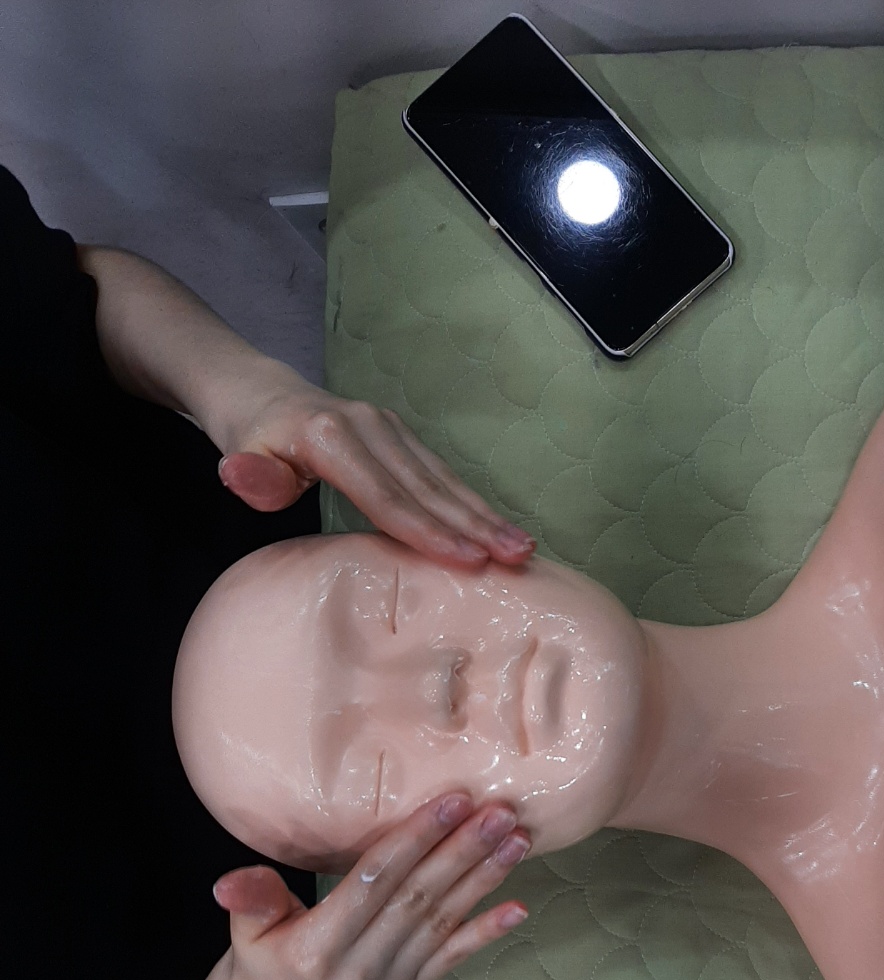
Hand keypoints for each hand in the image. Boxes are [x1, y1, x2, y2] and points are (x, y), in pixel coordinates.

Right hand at [211, 793, 530, 979]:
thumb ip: (250, 898)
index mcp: (317, 947)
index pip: (375, 882)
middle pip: (419, 899)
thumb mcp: (245, 926)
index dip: (415, 839)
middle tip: (500, 812)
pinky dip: (487, 932)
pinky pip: (454, 959)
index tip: (452, 800)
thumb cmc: (260, 955)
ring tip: (516, 840)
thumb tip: (228, 883)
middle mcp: (359, 970)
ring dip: (484, 879)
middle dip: (463, 851)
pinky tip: (519, 908)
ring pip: (443, 923)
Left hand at [216, 376, 534, 567]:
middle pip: (427, 487)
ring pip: (443, 479)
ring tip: (522, 548)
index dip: (427, 530)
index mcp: (331, 437)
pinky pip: (440, 474)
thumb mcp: (238, 455)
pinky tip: (499, 528)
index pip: (385, 495)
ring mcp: (390, 428)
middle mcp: (370, 427)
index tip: (465, 559)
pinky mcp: (401, 436)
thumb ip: (250, 476)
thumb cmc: (250, 436)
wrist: (261, 392)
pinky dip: (472, 503)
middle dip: (474, 526)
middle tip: (514, 558)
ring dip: (484, 515)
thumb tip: (244, 477)